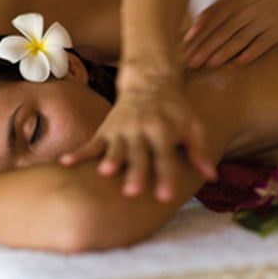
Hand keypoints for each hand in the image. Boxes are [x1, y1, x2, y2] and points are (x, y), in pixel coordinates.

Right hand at [60, 71, 215, 200]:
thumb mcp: (193, 125)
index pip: (166, 157)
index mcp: (164, 130)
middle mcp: (141, 130)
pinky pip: (91, 143)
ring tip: (103, 173)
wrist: (150, 81)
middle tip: (132, 192)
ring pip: (114, 148)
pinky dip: (79, 153)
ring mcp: (121, 129)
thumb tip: (211, 176)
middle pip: (139, 155)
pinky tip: (66, 163)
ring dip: (109, 160)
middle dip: (135, 172)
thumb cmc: (175, 109)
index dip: (165, 176)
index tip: (164, 197)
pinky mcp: (106, 129)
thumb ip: (199, 150)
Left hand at [183, 0, 277, 67]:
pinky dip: (252, 52)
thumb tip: (189, 35)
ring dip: (224, 52)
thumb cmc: (253, 0)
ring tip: (211, 64)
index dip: (197, 38)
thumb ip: (211, 14)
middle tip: (192, 63)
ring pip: (240, 38)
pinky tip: (240, 62)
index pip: (210, 22)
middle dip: (206, 48)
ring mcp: (262, 20)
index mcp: (232, 3)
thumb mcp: (232, 0)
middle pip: (222, 31)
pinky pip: (263, 43)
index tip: (184, 53)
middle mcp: (245, 11)